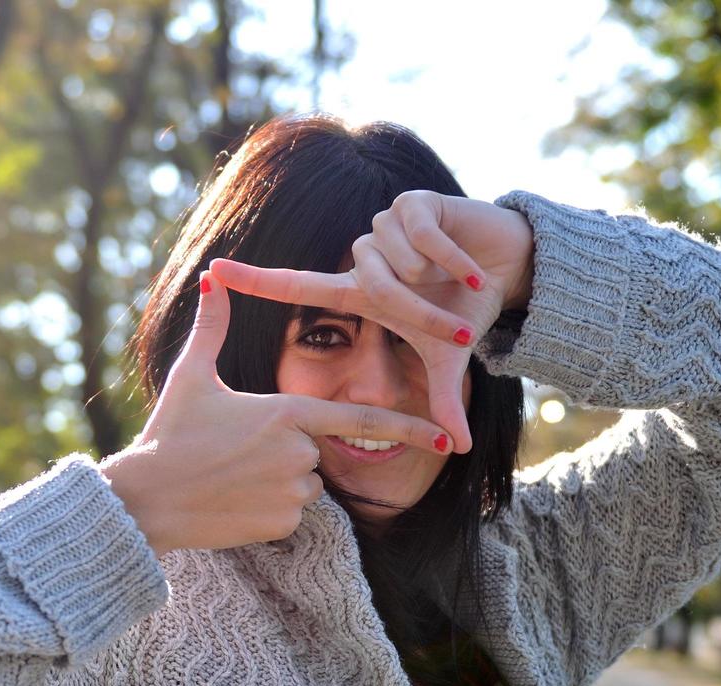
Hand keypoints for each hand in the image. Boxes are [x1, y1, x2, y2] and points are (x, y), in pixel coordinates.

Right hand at [100, 271, 449, 555]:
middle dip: (286, 452)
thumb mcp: (191, 376)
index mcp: (287, 413)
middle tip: (235, 454)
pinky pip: (288, 514)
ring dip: (278, 481)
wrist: (145, 501)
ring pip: (304, 484)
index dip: (408, 426)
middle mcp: (299, 453)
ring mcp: (293, 493)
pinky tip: (231, 503)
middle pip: (316, 451)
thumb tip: (210, 279)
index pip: (361, 419)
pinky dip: (266, 509)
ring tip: (231, 477)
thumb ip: (212, 327)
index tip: (444, 436)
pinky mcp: (281, 526)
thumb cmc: (169, 435)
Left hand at [210, 191, 533, 453]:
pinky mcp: (413, 201)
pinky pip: (421, 233)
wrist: (508, 267)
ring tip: (458, 282)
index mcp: (359, 291)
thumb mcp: (449, 357)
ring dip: (434, 277)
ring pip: (395, 257)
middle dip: (417, 309)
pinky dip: (453, 257)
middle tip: (454, 325)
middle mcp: (365, 256)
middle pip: (371, 283)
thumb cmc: (467, 309)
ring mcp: (386, 226)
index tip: (212, 272)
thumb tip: (461, 447)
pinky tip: (472, 267)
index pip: (296, 286)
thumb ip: (443, 398)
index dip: (255, 281)